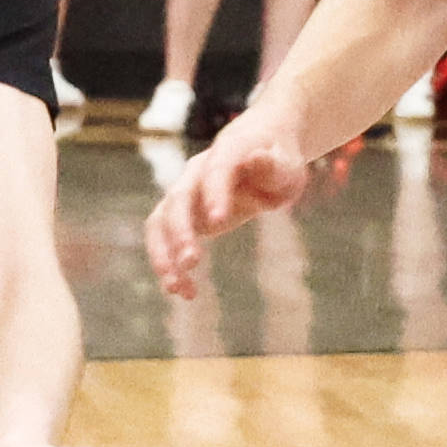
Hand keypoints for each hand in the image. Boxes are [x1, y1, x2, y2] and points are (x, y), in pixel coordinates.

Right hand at [144, 100, 316, 296]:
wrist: (259, 154)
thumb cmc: (278, 162)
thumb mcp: (286, 165)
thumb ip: (272, 165)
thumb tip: (257, 158)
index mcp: (226, 153)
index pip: (216, 172)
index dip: (214, 194)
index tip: (218, 221)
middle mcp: (196, 173)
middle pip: (178, 200)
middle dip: (181, 231)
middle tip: (192, 262)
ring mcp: (184, 194)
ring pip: (160, 222)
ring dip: (163, 254)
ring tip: (176, 287)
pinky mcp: (182, 218)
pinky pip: (166, 241)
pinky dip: (171, 266)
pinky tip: (185, 292)